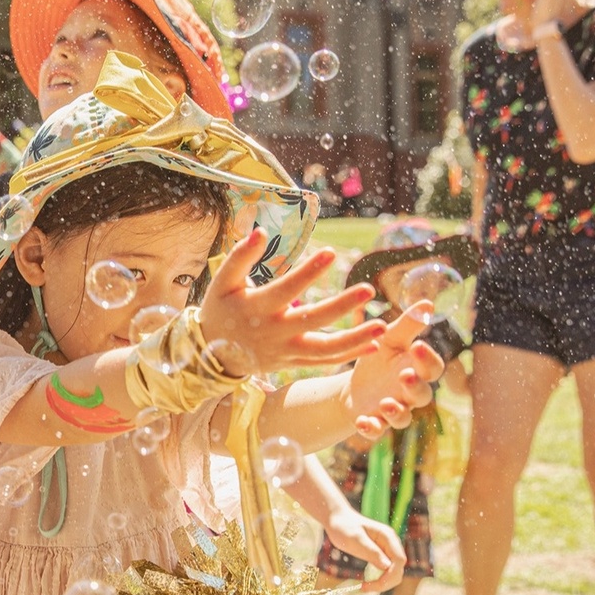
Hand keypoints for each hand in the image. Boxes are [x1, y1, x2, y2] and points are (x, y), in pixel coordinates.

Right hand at [200, 229, 387, 372]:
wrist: (212, 355)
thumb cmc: (220, 310)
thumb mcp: (223, 282)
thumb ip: (240, 257)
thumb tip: (260, 231)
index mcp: (257, 308)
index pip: (287, 289)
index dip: (308, 272)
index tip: (332, 253)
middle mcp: (274, 332)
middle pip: (313, 320)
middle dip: (342, 306)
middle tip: (369, 290)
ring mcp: (286, 351)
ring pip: (325, 349)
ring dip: (356, 339)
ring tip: (383, 327)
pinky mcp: (293, 362)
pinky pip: (325, 361)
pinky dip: (350, 355)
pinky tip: (375, 344)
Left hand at [323, 508, 405, 591]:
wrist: (338, 520)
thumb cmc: (344, 527)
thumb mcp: (355, 540)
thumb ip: (371, 552)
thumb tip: (387, 567)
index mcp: (388, 537)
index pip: (399, 561)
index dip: (390, 576)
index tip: (372, 584)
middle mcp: (391, 544)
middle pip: (398, 569)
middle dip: (386, 582)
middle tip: (365, 588)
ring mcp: (387, 549)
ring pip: (393, 572)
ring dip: (383, 582)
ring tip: (364, 586)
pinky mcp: (381, 554)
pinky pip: (385, 571)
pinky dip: (379, 579)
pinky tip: (366, 582)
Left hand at [342, 305, 443, 437]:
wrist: (354, 384)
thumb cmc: (378, 358)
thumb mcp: (388, 339)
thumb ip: (407, 325)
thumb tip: (429, 303)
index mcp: (416, 369)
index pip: (432, 368)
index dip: (428, 359)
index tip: (417, 346)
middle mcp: (409, 393)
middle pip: (423, 395)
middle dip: (415, 387)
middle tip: (405, 376)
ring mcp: (394, 409)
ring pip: (403, 417)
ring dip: (396, 412)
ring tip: (385, 404)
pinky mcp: (376, 421)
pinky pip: (378, 430)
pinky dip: (371, 428)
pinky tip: (362, 422)